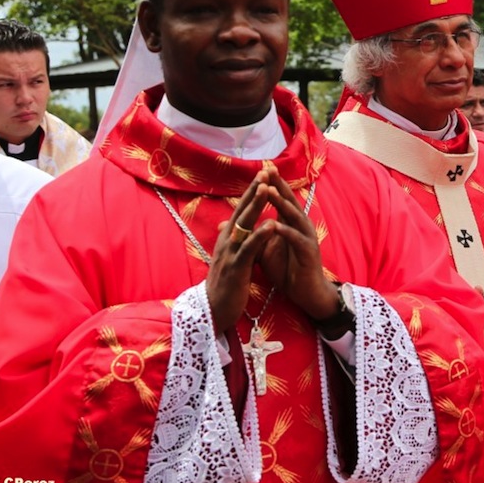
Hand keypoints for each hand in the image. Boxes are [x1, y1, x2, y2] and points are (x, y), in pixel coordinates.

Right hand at [205, 171, 273, 332]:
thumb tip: (240, 225)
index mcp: (228, 238)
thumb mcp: (232, 258)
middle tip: (265, 172)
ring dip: (256, 206)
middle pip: (242, 211)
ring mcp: (230, 253)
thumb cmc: (225, 285)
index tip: (262, 175)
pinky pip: (249, 248)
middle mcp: (227, 241)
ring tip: (268, 189)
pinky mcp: (236, 268)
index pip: (241, 210)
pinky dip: (259, 235)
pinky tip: (270, 224)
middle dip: (254, 191)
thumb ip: (237, 240)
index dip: (251, 192)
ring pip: (244, 224)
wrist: (213, 311)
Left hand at [258, 166, 337, 320]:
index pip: (280, 198)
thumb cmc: (286, 268)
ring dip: (281, 203)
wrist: (304, 292)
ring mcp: (306, 237)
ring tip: (270, 191)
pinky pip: (296, 239)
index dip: (271, 184)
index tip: (261, 168)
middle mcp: (300, 225)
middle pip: (288, 201)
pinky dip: (286, 232)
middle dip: (278, 185)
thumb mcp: (262, 249)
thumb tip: (222, 226)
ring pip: (293, 216)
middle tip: (268, 169)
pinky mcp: (308, 252)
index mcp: (289, 222)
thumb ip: (247, 234)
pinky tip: (276, 225)